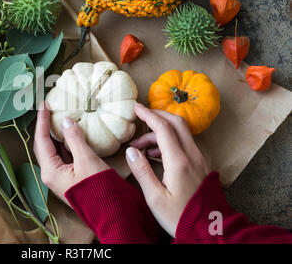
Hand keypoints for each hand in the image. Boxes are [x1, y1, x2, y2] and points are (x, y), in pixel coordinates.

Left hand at [33, 102, 109, 204]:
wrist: (111, 212)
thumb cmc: (98, 188)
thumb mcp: (86, 160)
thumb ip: (74, 139)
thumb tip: (65, 121)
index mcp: (50, 171)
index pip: (41, 140)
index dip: (42, 121)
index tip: (44, 104)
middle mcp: (52, 174)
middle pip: (44, 145)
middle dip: (46, 127)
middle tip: (49, 109)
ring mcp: (61, 176)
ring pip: (54, 150)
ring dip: (56, 134)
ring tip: (59, 117)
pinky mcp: (71, 177)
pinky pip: (64, 155)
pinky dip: (66, 143)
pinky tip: (72, 133)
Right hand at [125, 103, 209, 236]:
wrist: (209, 231)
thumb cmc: (179, 217)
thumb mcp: (155, 198)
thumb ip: (142, 171)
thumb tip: (131, 151)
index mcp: (179, 162)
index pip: (163, 128)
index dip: (148, 115)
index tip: (135, 107)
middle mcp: (191, 156)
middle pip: (176, 123)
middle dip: (157, 115)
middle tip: (140, 117)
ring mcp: (199, 159)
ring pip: (181, 133)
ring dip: (161, 131)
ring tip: (141, 146)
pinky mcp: (200, 165)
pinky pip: (184, 144)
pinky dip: (169, 141)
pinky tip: (155, 154)